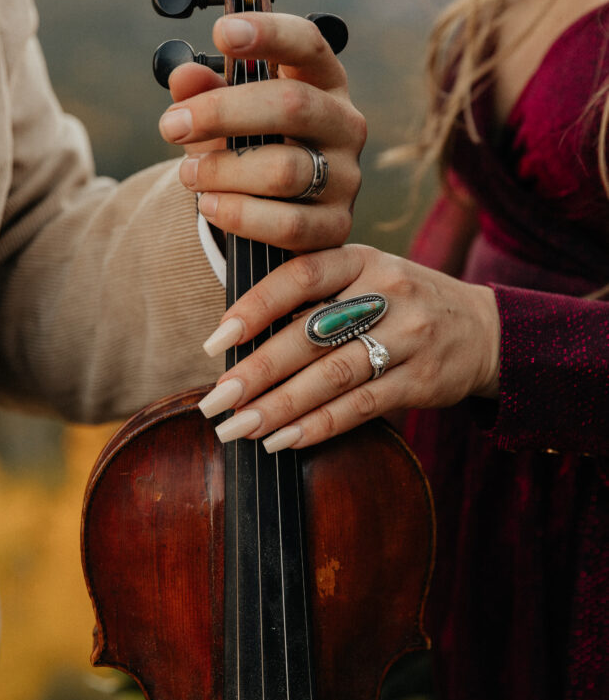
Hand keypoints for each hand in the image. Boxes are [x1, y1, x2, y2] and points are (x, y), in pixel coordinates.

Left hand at [157, 12, 365, 251]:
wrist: (274, 214)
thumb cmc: (252, 148)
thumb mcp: (225, 116)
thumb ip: (204, 93)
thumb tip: (184, 77)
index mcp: (323, 82)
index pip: (308, 44)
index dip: (269, 33)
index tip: (221, 32)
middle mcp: (344, 125)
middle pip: (292, 105)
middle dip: (222, 112)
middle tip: (172, 125)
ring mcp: (345, 178)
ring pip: (283, 170)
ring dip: (222, 171)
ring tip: (189, 174)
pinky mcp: (335, 227)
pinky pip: (287, 224)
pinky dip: (240, 215)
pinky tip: (211, 206)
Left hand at [196, 244, 500, 450]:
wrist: (484, 330)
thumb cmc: (402, 303)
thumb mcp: (366, 276)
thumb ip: (314, 294)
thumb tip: (239, 338)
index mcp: (361, 259)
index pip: (300, 276)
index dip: (254, 308)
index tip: (215, 343)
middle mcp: (387, 292)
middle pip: (310, 335)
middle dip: (256, 372)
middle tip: (214, 402)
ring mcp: (409, 336)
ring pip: (333, 375)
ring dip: (280, 406)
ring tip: (238, 428)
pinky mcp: (422, 379)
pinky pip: (362, 406)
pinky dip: (319, 426)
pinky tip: (283, 440)